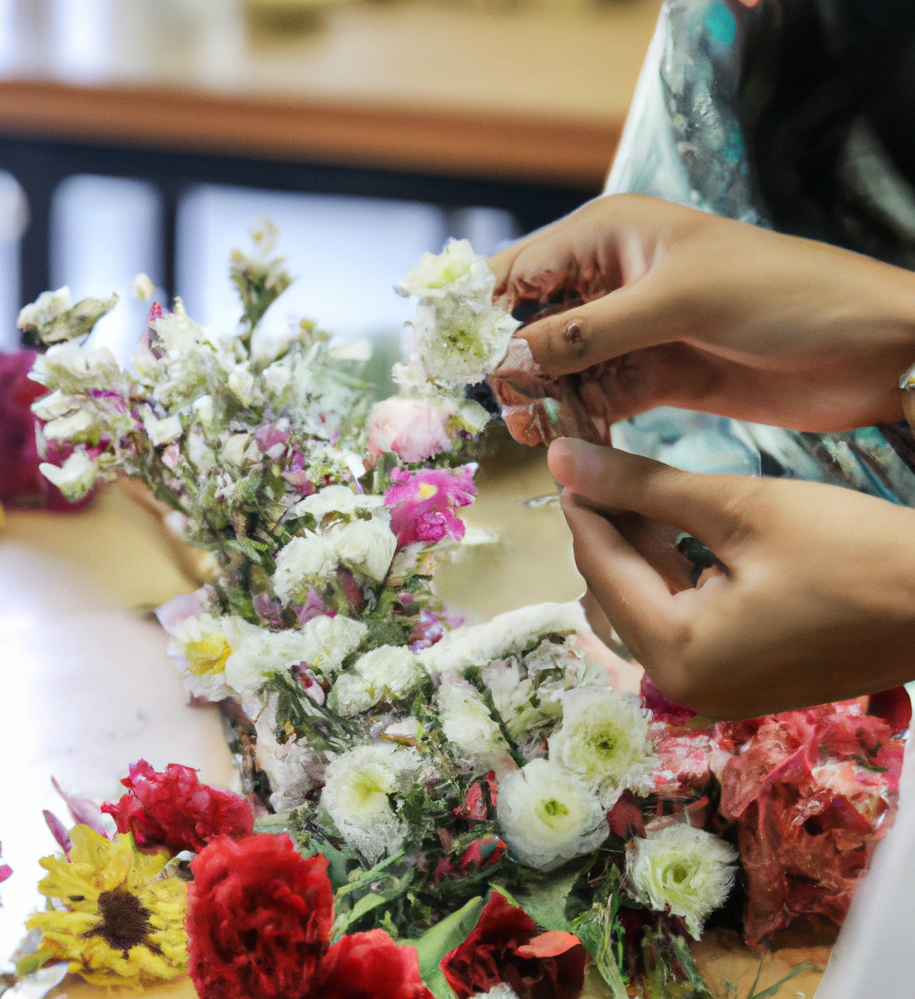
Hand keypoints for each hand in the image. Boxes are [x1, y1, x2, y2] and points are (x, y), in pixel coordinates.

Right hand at [490, 194, 914, 432]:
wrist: (869, 348)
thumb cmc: (785, 293)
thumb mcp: (679, 301)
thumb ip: (590, 331)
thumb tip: (510, 360)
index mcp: (611, 237)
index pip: (520, 270)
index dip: (478, 312)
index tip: (450, 360)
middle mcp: (612, 282)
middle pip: (532, 326)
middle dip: (513, 367)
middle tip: (511, 409)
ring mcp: (633, 332)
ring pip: (561, 369)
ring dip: (545, 400)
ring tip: (535, 433)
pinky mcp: (656, 375)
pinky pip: (598, 397)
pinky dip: (582, 418)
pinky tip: (575, 440)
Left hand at [549, 437, 914, 718]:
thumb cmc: (855, 553)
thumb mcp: (741, 509)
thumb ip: (644, 486)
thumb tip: (563, 459)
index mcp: (678, 654)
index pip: (600, 566)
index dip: (582, 502)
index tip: (567, 453)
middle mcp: (684, 686)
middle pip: (617, 589)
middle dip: (610, 524)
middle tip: (602, 460)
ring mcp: (714, 689)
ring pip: (647, 601)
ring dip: (640, 545)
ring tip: (638, 483)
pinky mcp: (740, 678)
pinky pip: (683, 619)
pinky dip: (673, 572)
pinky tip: (676, 525)